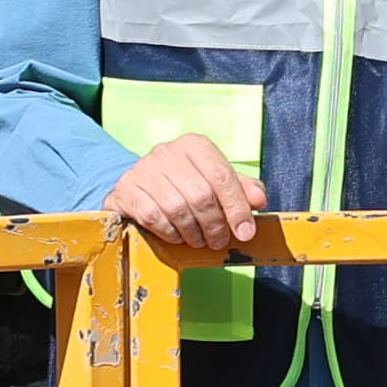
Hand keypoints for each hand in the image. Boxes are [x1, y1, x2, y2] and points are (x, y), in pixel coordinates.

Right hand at [109, 133, 264, 257]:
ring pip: (177, 209)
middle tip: (218, 241)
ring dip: (193, 233)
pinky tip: (177, 236)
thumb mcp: (215, 181)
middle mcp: (168, 152)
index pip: (222, 175)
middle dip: (215, 225)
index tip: (245, 232)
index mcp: (195, 145)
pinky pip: (154, 218)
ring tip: (199, 240)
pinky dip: (171, 233)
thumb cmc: (184, 183)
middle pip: (201, 195)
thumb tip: (259, 200)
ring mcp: (145, 170)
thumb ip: (240, 189)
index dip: (237, 208)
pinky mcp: (128, 190)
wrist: (139, 184)